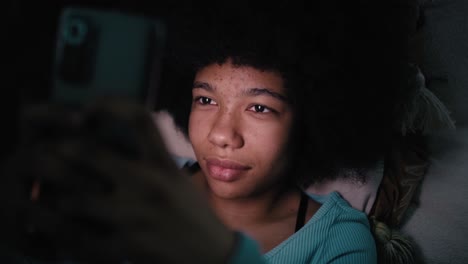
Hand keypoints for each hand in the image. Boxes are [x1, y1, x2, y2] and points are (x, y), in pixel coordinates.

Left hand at [0, 98, 234, 262]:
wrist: (212, 254)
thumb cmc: (192, 214)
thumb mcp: (177, 178)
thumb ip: (150, 159)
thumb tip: (111, 144)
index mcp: (163, 164)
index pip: (138, 118)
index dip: (109, 105)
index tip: (86, 111)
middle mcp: (149, 183)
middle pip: (89, 154)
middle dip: (61, 155)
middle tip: (48, 158)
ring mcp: (136, 215)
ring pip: (73, 200)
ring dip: (59, 201)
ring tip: (54, 201)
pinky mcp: (128, 245)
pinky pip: (80, 239)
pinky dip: (65, 236)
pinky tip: (64, 233)